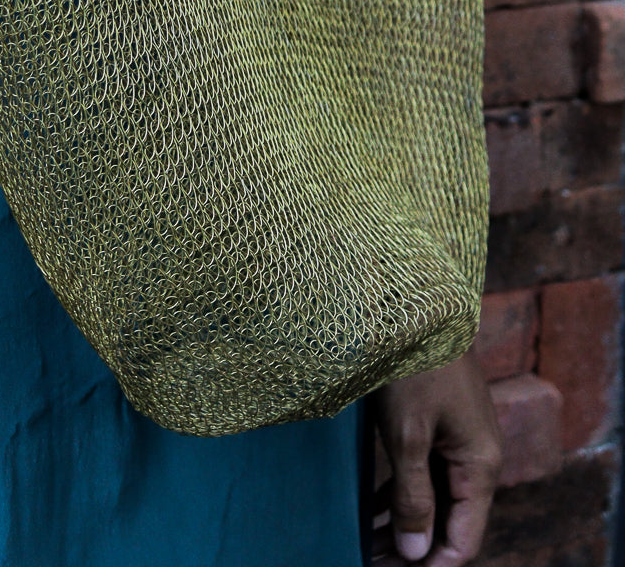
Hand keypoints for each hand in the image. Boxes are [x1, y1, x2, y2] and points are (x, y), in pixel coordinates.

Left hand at [370, 348, 501, 565]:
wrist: (415, 307)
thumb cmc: (412, 367)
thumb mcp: (407, 435)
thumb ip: (413, 496)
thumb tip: (415, 553)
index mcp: (480, 466)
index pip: (463, 539)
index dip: (430, 564)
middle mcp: (476, 458)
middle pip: (450, 521)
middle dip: (413, 546)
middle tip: (369, 559)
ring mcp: (459, 439)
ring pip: (435, 497)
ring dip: (404, 522)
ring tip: (367, 542)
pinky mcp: (438, 424)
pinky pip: (425, 472)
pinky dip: (402, 493)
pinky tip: (374, 509)